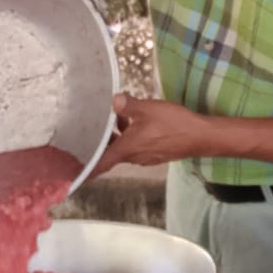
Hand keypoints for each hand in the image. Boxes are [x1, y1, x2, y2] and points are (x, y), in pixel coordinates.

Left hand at [90, 95, 206, 176]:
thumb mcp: (148, 108)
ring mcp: (146, 157)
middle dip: (104, 141)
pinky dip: (131, 138)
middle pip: (111, 153)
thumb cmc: (174, 123)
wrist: (201, 136)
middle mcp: (134, 157)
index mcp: (127, 149)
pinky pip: (137, 148)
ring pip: (125, 149)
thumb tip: (113, 100)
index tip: (72, 172)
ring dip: (119, 137)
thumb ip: (128, 105)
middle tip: (96, 126)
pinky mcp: (156, 154)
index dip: (85, 169)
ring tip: (120, 117)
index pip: (101, 163)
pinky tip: (138, 122)